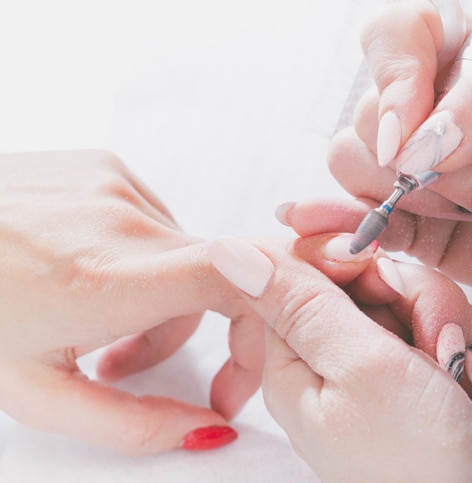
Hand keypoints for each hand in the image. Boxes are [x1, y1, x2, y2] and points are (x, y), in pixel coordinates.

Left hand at [0, 151, 259, 453]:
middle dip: (190, 335)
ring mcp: (116, 183)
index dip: (264, 328)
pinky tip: (85, 270)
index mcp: (107, 280)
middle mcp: (123, 219)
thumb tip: (208, 430)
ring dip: (160, 297)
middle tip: (125, 366)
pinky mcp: (107, 165)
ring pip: (185, 254)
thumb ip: (131, 425)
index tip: (237, 378)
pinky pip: (156, 222)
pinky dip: (140, 257)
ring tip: (93, 319)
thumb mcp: (34, 394)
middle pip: (219, 281)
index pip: (241, 280)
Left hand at [208, 234, 471, 481]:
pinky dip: (464, 356)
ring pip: (410, 304)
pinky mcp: (412, 382)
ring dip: (448, 329)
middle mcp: (327, 366)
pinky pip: (439, 334)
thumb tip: (230, 252)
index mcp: (294, 362)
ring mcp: (372, 375)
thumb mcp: (360, 366)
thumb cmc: (420, 458)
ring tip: (463, 377)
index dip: (352, 262)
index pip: (305, 272)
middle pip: (365, 283)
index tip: (387, 281)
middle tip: (441, 343)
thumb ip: (303, 302)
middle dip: (416, 301)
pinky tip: (471, 392)